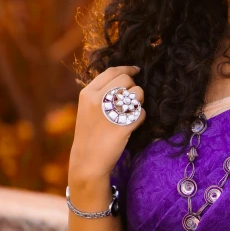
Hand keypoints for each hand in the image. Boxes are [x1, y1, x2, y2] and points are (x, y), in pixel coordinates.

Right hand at [69, 65, 144, 181]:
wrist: (87, 161)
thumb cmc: (89, 135)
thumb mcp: (87, 108)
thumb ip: (101, 93)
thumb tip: (123, 78)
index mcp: (87, 93)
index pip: (112, 71)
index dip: (127, 69)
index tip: (136, 70)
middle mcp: (97, 99)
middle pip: (126, 80)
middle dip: (133, 88)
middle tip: (130, 100)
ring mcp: (110, 112)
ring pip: (137, 93)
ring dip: (138, 102)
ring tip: (130, 113)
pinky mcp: (123, 125)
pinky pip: (141, 113)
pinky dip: (140, 118)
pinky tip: (132, 125)